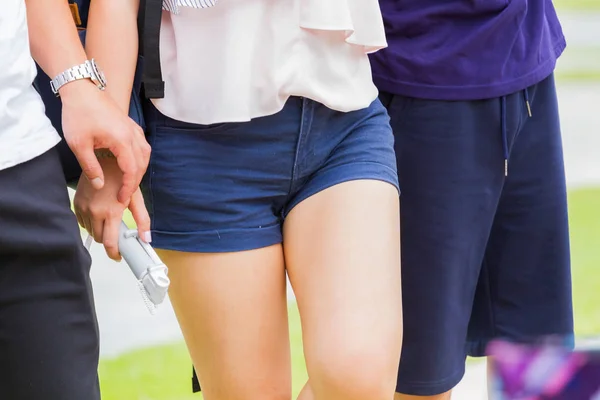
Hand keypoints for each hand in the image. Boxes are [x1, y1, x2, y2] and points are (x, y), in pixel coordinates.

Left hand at [60, 79, 150, 202]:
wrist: (81, 88)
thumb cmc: (78, 114)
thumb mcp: (79, 144)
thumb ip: (90, 167)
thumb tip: (99, 185)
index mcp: (122, 141)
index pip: (131, 170)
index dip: (128, 188)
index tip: (121, 200)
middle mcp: (133, 135)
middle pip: (141, 164)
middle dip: (135, 182)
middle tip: (124, 195)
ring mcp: (133, 129)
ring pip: (145, 155)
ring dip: (139, 170)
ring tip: (129, 182)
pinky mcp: (130, 125)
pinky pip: (142, 145)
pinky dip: (140, 158)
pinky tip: (132, 162)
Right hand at [74, 158, 150, 260]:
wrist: (103, 160)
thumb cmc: (121, 177)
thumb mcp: (136, 198)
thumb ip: (142, 220)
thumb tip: (147, 238)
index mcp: (111, 212)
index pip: (109, 242)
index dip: (114, 253)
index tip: (118, 256)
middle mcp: (95, 212)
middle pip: (100, 238)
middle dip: (109, 239)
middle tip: (117, 231)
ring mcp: (83, 208)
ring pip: (91, 231)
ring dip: (100, 230)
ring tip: (109, 218)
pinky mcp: (76, 204)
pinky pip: (83, 222)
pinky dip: (91, 222)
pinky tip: (100, 213)